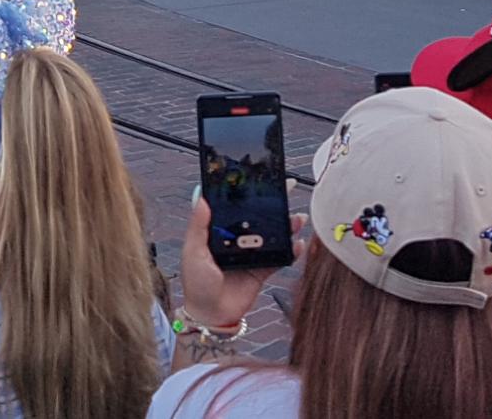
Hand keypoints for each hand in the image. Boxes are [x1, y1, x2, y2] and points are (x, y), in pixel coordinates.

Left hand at [179, 194, 295, 328]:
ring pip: (274, 235)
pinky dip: (292, 251)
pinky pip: (280, 258)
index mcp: (220, 230)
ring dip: (288, 225)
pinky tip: (299, 244)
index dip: (249, 192)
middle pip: (259, 216)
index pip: (236, 206)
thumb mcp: (193, 251)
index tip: (261, 176)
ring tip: (298, 218)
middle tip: (288, 187)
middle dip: (275, 202)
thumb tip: (200, 196)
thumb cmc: (196, 283)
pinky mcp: (263, 271)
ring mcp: (252, 254)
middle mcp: (238, 239)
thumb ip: (198, 226)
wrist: (210, 314)